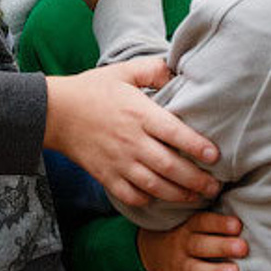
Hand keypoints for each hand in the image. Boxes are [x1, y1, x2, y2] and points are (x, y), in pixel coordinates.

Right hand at [43, 58, 219, 206]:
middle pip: (171, 167)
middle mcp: (132, 141)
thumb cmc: (92, 89)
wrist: (55, 112)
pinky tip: (161, 198)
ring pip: (156, 187)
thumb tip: (177, 71)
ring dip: (180, 195)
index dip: (198, 147)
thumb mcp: (123, 71)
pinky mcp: (106, 177)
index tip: (215, 156)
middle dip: (197, 181)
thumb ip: (152, 69)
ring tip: (197, 198)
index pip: (175, 133)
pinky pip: (132, 196)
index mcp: (139, 114)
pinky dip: (149, 201)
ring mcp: (119, 163)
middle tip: (215, 187)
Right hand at [137, 212, 247, 270]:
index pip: (203, 222)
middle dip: (223, 247)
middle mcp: (183, 244)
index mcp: (189, 226)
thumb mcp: (194, 221)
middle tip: (243, 248)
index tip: (238, 225)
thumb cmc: (189, 234)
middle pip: (201, 245)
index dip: (220, 224)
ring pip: (196, 269)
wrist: (153, 250)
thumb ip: (216, 221)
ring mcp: (179, 266)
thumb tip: (251, 213)